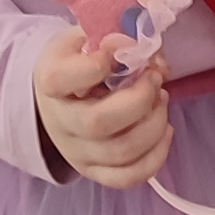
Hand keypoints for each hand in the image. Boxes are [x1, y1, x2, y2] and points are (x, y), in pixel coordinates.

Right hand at [36, 28, 171, 187]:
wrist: (59, 96)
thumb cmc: (77, 61)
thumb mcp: (88, 37)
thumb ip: (119, 36)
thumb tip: (150, 54)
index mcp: (50, 81)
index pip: (61, 79)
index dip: (96, 65)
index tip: (119, 50)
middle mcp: (60, 121)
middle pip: (98, 123)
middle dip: (139, 99)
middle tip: (155, 78)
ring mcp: (76, 151)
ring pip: (121, 152)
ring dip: (154, 124)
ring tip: (161, 99)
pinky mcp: (94, 170)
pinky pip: (127, 177)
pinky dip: (155, 156)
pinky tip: (164, 130)